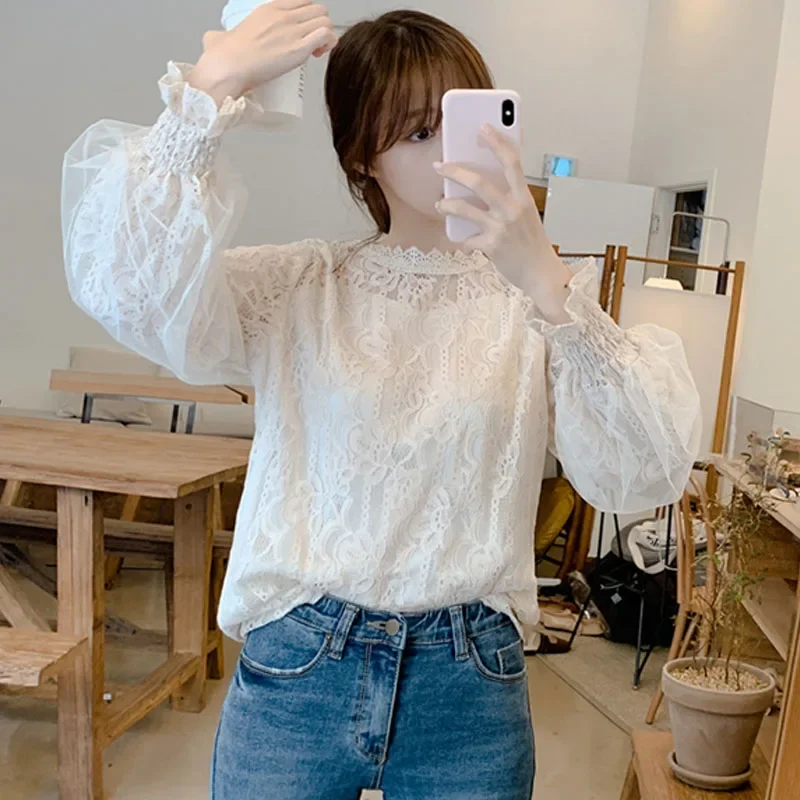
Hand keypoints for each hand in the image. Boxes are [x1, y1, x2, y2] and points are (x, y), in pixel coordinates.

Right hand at [190, 0, 336, 105]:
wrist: (229, 67)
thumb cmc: (226, 56)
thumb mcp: (220, 36)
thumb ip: (220, 35)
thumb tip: (213, 40)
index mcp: (269, 9)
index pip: (302, 1)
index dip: (307, 16)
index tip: (302, 31)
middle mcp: (284, 16)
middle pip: (318, 9)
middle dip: (320, 25)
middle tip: (312, 43)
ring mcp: (293, 30)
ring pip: (325, 20)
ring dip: (326, 36)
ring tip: (316, 51)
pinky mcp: (299, 49)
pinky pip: (326, 35)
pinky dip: (328, 44)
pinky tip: (318, 55)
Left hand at [433, 125, 572, 323]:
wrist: (541, 274)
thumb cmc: (532, 243)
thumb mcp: (526, 214)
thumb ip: (509, 198)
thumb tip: (482, 182)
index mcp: (524, 197)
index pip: (512, 162)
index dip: (498, 142)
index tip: (483, 127)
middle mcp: (512, 210)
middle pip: (479, 182)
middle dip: (455, 171)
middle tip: (439, 166)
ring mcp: (500, 228)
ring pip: (464, 208)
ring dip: (446, 204)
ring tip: (438, 204)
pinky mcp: (490, 246)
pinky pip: (466, 239)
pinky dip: (460, 239)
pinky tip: (459, 239)